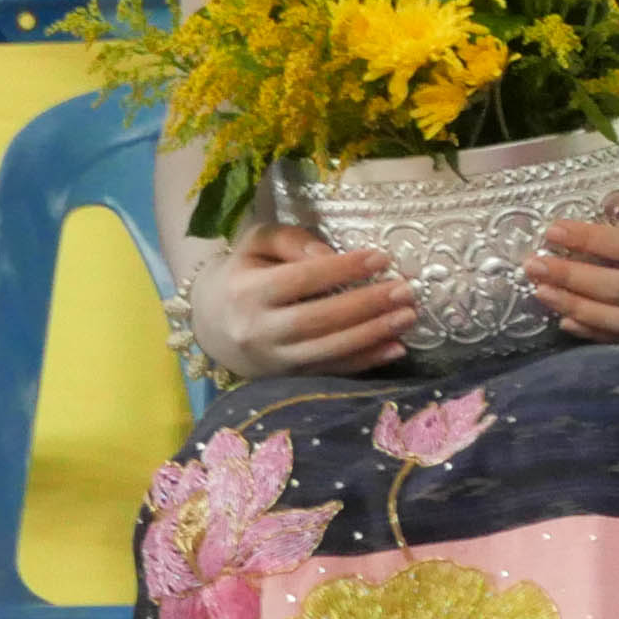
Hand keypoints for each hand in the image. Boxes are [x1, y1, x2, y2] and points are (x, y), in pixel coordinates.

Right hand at [195, 222, 411, 378]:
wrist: (209, 324)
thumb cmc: (243, 273)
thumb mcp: (256, 244)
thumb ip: (290, 239)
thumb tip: (328, 253)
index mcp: (246, 292)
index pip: (300, 280)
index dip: (342, 269)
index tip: (382, 258)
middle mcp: (256, 330)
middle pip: (316, 319)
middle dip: (365, 306)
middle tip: (406, 290)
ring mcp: (271, 360)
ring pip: (325, 351)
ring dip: (372, 336)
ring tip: (408, 317)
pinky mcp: (286, 378)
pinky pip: (329, 372)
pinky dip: (364, 362)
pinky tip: (396, 349)